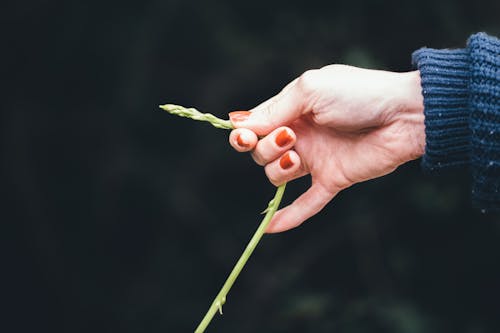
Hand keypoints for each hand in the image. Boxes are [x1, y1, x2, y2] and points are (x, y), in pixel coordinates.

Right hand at [228, 65, 424, 232]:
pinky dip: (290, 216)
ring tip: (297, 157)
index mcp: (292, 110)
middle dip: (266, 147)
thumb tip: (237, 123)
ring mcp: (316, 159)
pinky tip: (270, 227)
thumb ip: (274, 109)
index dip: (243, 134)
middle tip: (289, 137)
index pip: (254, 126)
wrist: (405, 115)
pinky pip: (307, 202)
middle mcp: (300, 135)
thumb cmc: (359, 93)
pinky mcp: (332, 179)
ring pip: (276, 175)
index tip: (244, 136)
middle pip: (260, 153)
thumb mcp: (310, 90)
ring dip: (278, 169)